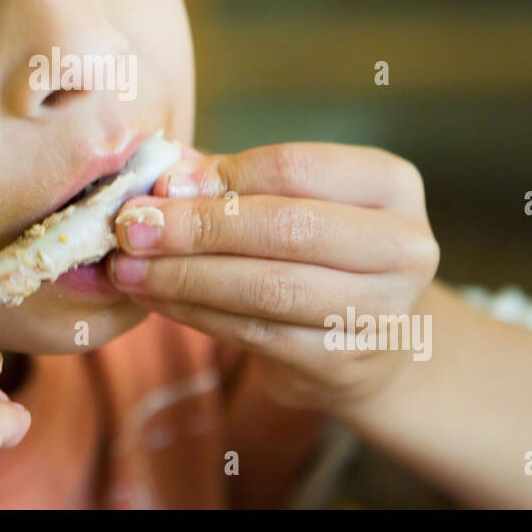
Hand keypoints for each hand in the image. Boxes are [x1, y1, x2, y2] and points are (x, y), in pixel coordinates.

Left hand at [108, 143, 439, 409]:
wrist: (373, 339)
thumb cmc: (319, 249)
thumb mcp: (296, 200)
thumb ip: (234, 182)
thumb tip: (163, 182)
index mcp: (392, 185)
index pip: (296, 168)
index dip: (222, 176)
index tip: (162, 186)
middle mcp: (403, 246)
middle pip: (285, 228)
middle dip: (196, 228)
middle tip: (132, 228)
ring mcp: (380, 310)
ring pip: (265, 288)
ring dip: (184, 276)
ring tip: (128, 267)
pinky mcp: (344, 362)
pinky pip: (253, 333)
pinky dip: (194, 313)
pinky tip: (156, 298)